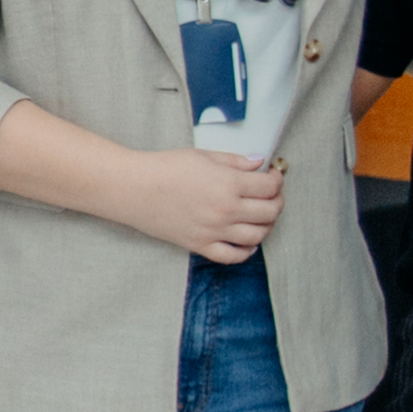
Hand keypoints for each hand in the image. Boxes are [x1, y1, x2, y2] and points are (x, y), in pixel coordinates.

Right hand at [126, 148, 291, 267]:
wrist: (134, 188)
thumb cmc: (165, 168)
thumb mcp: (204, 156)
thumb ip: (235, 161)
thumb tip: (258, 163)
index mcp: (229, 184)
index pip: (269, 187)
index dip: (278, 180)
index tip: (274, 175)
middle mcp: (226, 210)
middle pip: (269, 212)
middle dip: (277, 202)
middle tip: (273, 195)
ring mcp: (214, 231)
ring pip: (257, 236)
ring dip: (266, 226)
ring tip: (262, 216)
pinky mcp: (201, 245)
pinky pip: (233, 256)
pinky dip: (246, 251)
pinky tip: (248, 242)